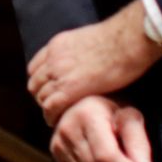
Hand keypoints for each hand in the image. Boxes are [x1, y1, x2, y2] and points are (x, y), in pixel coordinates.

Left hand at [28, 0, 161, 125]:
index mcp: (57, 45)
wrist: (126, 41)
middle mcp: (53, 58)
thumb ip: (78, 51)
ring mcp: (59, 73)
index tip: (49, 91)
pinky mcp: (69, 88)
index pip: (35, 67)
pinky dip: (51, 116)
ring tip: (56, 117)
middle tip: (53, 107)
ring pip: (40, 96)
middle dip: (42, 96)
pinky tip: (57, 122)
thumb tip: (84, 61)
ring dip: (47, 107)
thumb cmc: (119, 39)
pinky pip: (50, 106)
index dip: (41, 82)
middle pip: (35, 83)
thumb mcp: (88, 39)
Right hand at [50, 96, 154, 161]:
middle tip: (121, 154)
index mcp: (87, 115)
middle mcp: (67, 127)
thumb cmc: (115, 109)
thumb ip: (139, 145)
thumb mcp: (131, 118)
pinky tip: (95, 158)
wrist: (89, 101)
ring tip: (108, 154)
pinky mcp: (54, 151)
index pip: (106, 156)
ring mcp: (58, 140)